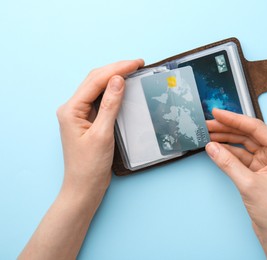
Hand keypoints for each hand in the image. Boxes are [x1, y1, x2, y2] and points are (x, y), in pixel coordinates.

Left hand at [57, 59, 143, 195]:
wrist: (84, 188)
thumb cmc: (90, 166)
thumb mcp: (103, 134)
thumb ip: (110, 105)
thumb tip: (118, 79)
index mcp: (71, 109)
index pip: (96, 80)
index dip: (117, 68)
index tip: (137, 63)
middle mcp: (72, 108)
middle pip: (94, 80)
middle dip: (116, 69)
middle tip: (138, 64)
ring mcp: (79, 114)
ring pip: (97, 87)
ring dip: (114, 77)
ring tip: (133, 70)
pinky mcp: (87, 120)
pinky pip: (100, 99)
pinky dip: (113, 91)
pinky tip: (123, 87)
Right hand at [205, 109, 266, 259]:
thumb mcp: (248, 184)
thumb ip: (228, 163)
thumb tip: (212, 147)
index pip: (256, 128)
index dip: (234, 119)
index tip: (217, 113)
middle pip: (249, 134)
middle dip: (228, 129)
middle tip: (208, 124)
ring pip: (245, 144)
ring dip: (227, 140)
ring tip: (209, 134)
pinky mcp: (261, 171)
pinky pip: (243, 156)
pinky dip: (230, 153)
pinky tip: (217, 149)